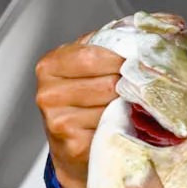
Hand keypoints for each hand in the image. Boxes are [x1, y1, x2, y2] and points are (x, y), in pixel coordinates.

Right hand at [34, 31, 122, 187]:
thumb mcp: (81, 68)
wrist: (70, 148)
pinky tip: (120, 126)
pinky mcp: (74, 145)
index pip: (91, 56)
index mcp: (49, 67)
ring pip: (113, 107)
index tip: (137, 62)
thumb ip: (99, 49)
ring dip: (128, 107)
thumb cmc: (80, 103)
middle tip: (136, 90)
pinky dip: (124, 127)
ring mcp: (59, 121)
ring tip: (126, 108)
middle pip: (107, 83)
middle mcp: (49, 94)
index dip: (120, 59)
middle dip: (128, 86)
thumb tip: (133, 39)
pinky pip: (112, 129)